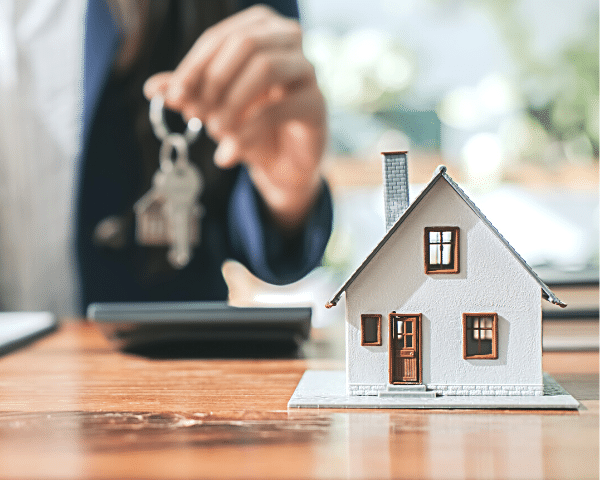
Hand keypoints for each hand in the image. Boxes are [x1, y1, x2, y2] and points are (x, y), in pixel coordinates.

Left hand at [143, 5, 326, 230]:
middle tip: (195, 114)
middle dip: (212, 80)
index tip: (173, 97)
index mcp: (259, 28)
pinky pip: (280, 107)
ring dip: (232, 102)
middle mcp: (287, 40)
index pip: (219, 37)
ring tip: (215, 130)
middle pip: (244, 43)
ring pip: (265, 67)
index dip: (192, 67)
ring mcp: (306, 70)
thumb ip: (188, 93)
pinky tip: (232, 148)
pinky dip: (249, 129)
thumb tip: (152, 88)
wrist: (282, 160)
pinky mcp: (316, 103)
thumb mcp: (213, 105)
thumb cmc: (249, 122)